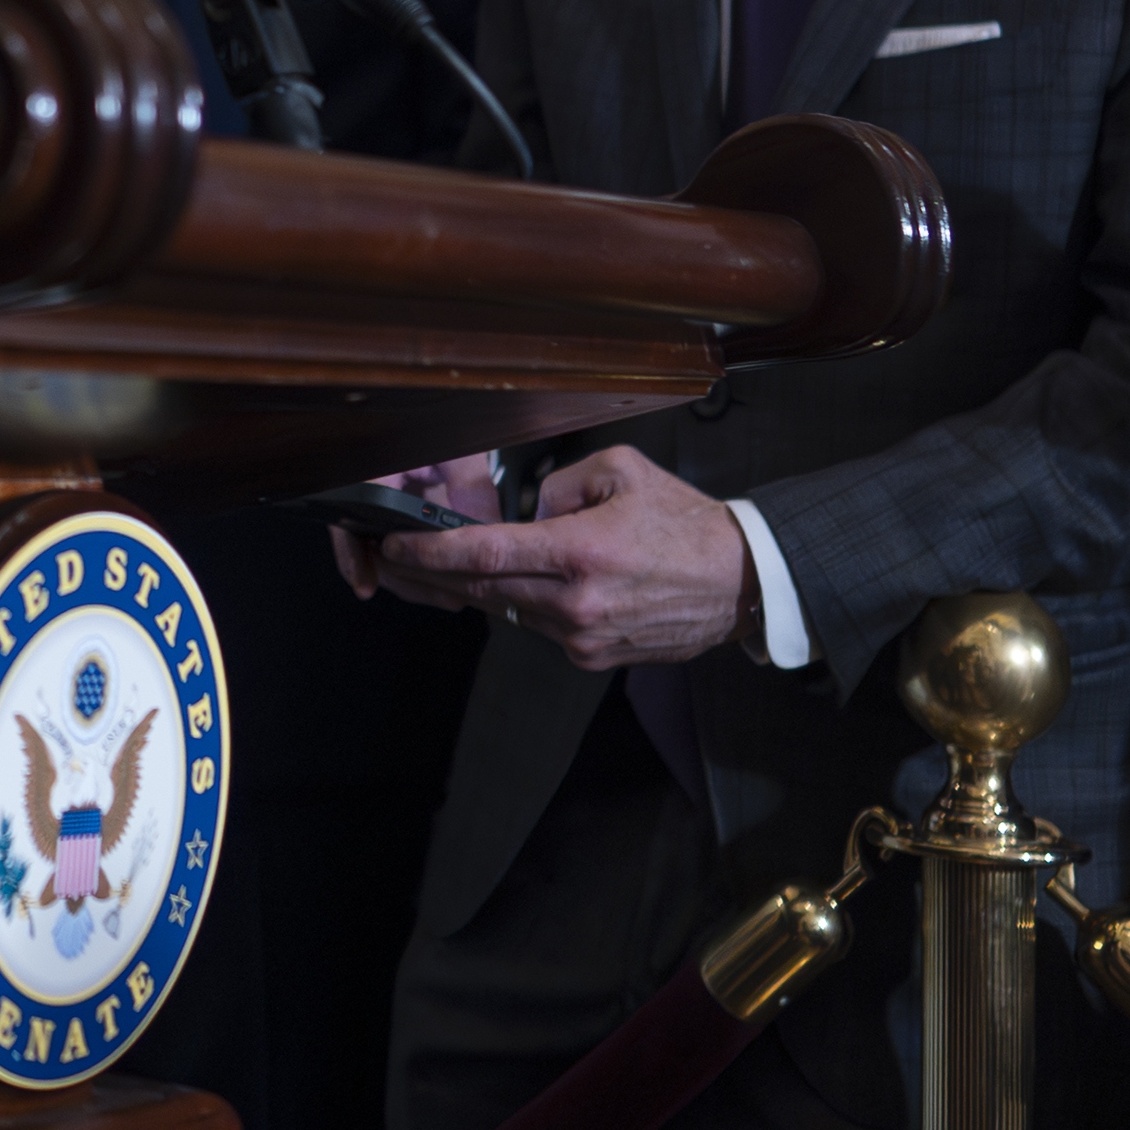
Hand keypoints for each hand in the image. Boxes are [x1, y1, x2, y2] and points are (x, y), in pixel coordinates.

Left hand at [348, 449, 752, 670]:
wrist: (739, 583)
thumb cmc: (685, 523)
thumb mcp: (623, 471)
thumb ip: (560, 484)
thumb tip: (528, 512)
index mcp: (582, 552)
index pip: (485, 552)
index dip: (429, 551)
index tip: (393, 544)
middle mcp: (577, 603)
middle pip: (482, 589)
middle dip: (431, 574)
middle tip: (390, 558)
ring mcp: (583, 638)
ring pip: (506, 610)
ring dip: (471, 589)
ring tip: (437, 568)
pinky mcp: (592, 658)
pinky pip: (537, 627)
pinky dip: (518, 604)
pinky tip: (509, 584)